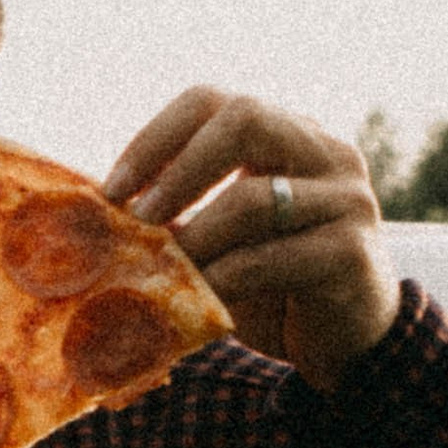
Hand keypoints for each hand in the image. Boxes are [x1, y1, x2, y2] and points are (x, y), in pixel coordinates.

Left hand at [104, 90, 399, 396]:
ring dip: (195, 235)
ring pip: (255, 197)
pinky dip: (224, 277)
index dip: (157, 137)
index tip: (112, 190)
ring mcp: (347, 199)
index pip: (214, 102)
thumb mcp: (221, 240)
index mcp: (288, 134)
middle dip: (179, 167)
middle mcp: (326, 152)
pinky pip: (272, 257)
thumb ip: (175, 216)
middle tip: (137, 217)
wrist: (348, 346)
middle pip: (245, 118)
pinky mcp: (352, 253)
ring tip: (163, 268)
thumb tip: (95, 211)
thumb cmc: (274, 285)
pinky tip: (200, 297)